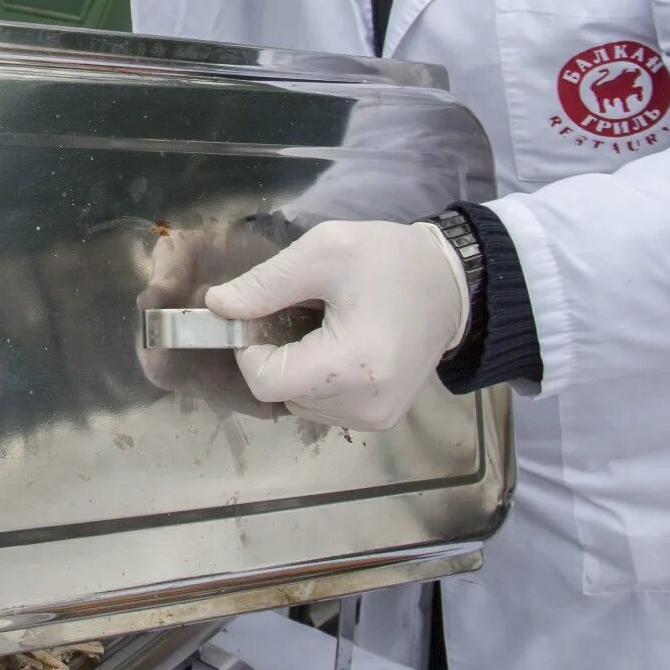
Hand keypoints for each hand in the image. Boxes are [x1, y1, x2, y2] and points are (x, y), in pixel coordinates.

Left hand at [204, 219, 471, 430]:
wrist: (451, 284)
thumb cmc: (389, 261)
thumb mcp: (324, 251)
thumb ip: (266, 283)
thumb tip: (217, 307)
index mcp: (352, 364)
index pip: (265, 380)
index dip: (251, 347)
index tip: (267, 312)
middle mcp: (365, 405)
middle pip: (280, 392)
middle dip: (277, 352)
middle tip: (304, 311)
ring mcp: (375, 417)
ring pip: (298, 401)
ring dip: (296, 367)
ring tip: (328, 327)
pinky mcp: (380, 419)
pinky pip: (323, 405)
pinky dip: (317, 379)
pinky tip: (341, 345)